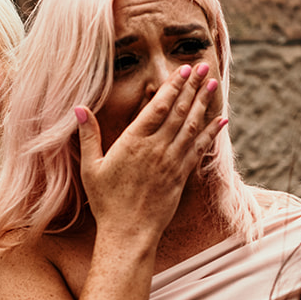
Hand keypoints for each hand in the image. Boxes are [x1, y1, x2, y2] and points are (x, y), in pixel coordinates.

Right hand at [75, 63, 224, 243]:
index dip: (173, 86)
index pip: (158, 107)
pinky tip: (221, 120)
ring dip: (204, 104)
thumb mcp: (91, 167)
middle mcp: (157, 149)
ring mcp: (172, 162)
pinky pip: (199, 149)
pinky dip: (211, 133)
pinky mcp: (181, 176)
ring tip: (213, 84)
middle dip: (193, 87)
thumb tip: (79, 108)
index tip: (184, 70)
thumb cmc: (106, 201)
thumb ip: (89, 135)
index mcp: (134, 143)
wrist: (129, 232)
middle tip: (205, 66)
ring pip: (192, 127)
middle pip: (179, 111)